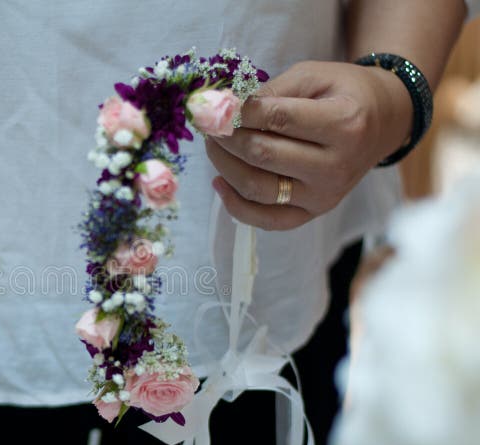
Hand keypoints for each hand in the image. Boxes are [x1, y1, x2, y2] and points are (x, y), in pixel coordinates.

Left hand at [207, 60, 411, 229]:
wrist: (382, 122)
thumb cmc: (344, 93)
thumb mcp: (314, 75)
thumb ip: (272, 90)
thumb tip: (225, 106)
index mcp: (344, 123)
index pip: (278, 118)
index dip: (239, 111)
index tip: (215, 103)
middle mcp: (336, 165)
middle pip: (263, 155)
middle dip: (226, 137)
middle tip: (209, 123)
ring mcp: (325, 195)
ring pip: (258, 188)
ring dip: (224, 165)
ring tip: (213, 144)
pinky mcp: (313, 212)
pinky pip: (267, 220)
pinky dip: (236, 205)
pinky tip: (220, 181)